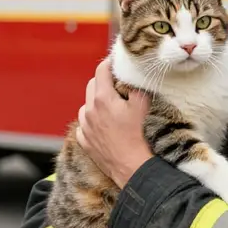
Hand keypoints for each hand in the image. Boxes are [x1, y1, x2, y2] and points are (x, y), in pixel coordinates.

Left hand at [77, 58, 151, 187]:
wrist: (132, 166)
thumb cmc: (138, 136)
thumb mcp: (143, 105)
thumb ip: (137, 86)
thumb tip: (134, 75)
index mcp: (103, 98)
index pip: (101, 70)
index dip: (110, 63)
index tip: (117, 61)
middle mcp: (89, 110)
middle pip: (91, 85)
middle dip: (103, 81)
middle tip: (117, 84)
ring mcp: (85, 126)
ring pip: (86, 105)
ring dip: (96, 102)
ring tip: (112, 108)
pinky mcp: (84, 141)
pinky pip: (84, 124)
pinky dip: (92, 121)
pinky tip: (105, 125)